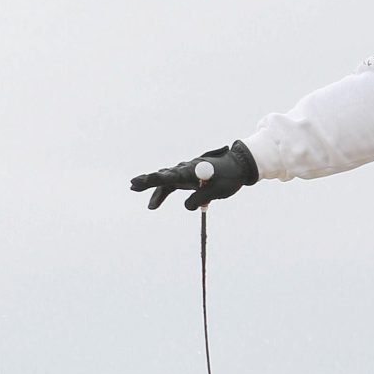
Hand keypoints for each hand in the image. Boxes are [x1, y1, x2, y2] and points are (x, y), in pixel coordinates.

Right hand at [129, 141, 258, 210]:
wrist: (239, 166)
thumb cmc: (229, 177)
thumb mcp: (217, 191)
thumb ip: (200, 199)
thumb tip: (187, 207)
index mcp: (192, 170)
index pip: (170, 176)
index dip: (156, 180)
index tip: (143, 180)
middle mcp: (186, 169)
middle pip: (164, 176)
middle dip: (148, 180)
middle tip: (133, 184)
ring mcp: (186, 173)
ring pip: (166, 181)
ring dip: (152, 187)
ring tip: (134, 188)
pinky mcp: (188, 178)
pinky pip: (172, 185)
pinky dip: (163, 193)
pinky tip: (153, 205)